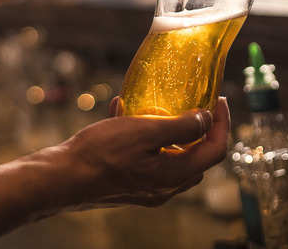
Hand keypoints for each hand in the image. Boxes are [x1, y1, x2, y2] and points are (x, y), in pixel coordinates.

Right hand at [59, 97, 229, 207]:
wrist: (64, 177)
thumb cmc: (102, 153)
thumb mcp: (145, 131)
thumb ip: (181, 127)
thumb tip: (206, 119)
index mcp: (175, 173)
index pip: (216, 150)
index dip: (222, 123)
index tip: (218, 99)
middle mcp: (166, 186)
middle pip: (198, 156)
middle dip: (201, 128)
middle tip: (195, 104)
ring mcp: (148, 188)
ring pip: (173, 157)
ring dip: (171, 131)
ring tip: (154, 106)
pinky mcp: (131, 184)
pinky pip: (149, 158)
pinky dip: (146, 137)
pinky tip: (124, 114)